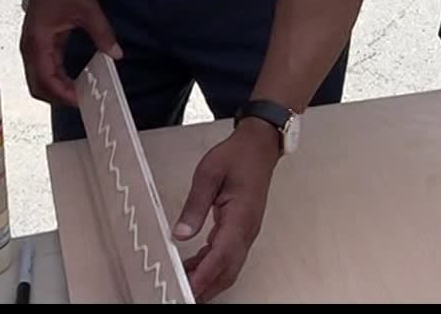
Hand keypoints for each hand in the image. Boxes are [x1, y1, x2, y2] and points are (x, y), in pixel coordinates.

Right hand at [18, 0, 120, 106]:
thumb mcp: (87, 9)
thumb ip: (102, 33)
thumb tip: (116, 53)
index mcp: (39, 41)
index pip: (45, 79)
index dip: (61, 94)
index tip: (80, 100)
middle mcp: (30, 48)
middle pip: (37, 85)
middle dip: (57, 97)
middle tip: (81, 101)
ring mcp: (31, 47)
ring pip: (37, 80)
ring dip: (55, 90)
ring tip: (78, 94)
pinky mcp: (36, 45)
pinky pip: (42, 69)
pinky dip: (54, 79)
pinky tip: (71, 81)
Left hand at [174, 121, 279, 301]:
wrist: (259, 147)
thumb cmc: (239, 156)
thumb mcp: (208, 173)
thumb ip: (194, 205)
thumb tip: (181, 234)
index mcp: (241, 216)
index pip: (223, 254)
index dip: (205, 275)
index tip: (189, 288)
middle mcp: (247, 229)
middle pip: (228, 270)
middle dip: (206, 286)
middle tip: (182, 293)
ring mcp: (247, 232)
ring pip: (229, 267)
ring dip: (208, 278)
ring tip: (182, 281)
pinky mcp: (242, 230)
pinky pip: (228, 255)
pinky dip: (211, 266)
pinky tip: (194, 265)